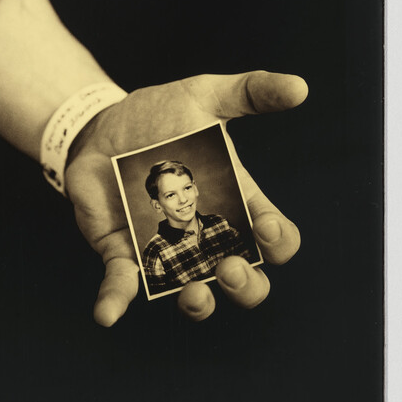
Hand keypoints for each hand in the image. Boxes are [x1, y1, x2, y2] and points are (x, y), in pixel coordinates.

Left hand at [65, 71, 307, 325]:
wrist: (102, 124)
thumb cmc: (159, 114)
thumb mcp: (205, 95)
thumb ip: (251, 91)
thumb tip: (300, 88)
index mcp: (235, 205)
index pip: (274, 240)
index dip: (278, 242)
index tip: (265, 228)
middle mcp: (207, 238)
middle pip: (245, 283)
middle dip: (246, 286)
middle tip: (230, 266)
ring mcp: (167, 251)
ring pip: (195, 296)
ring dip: (199, 304)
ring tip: (194, 293)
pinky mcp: (124, 254)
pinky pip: (123, 288)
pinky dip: (115, 302)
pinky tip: (106, 314)